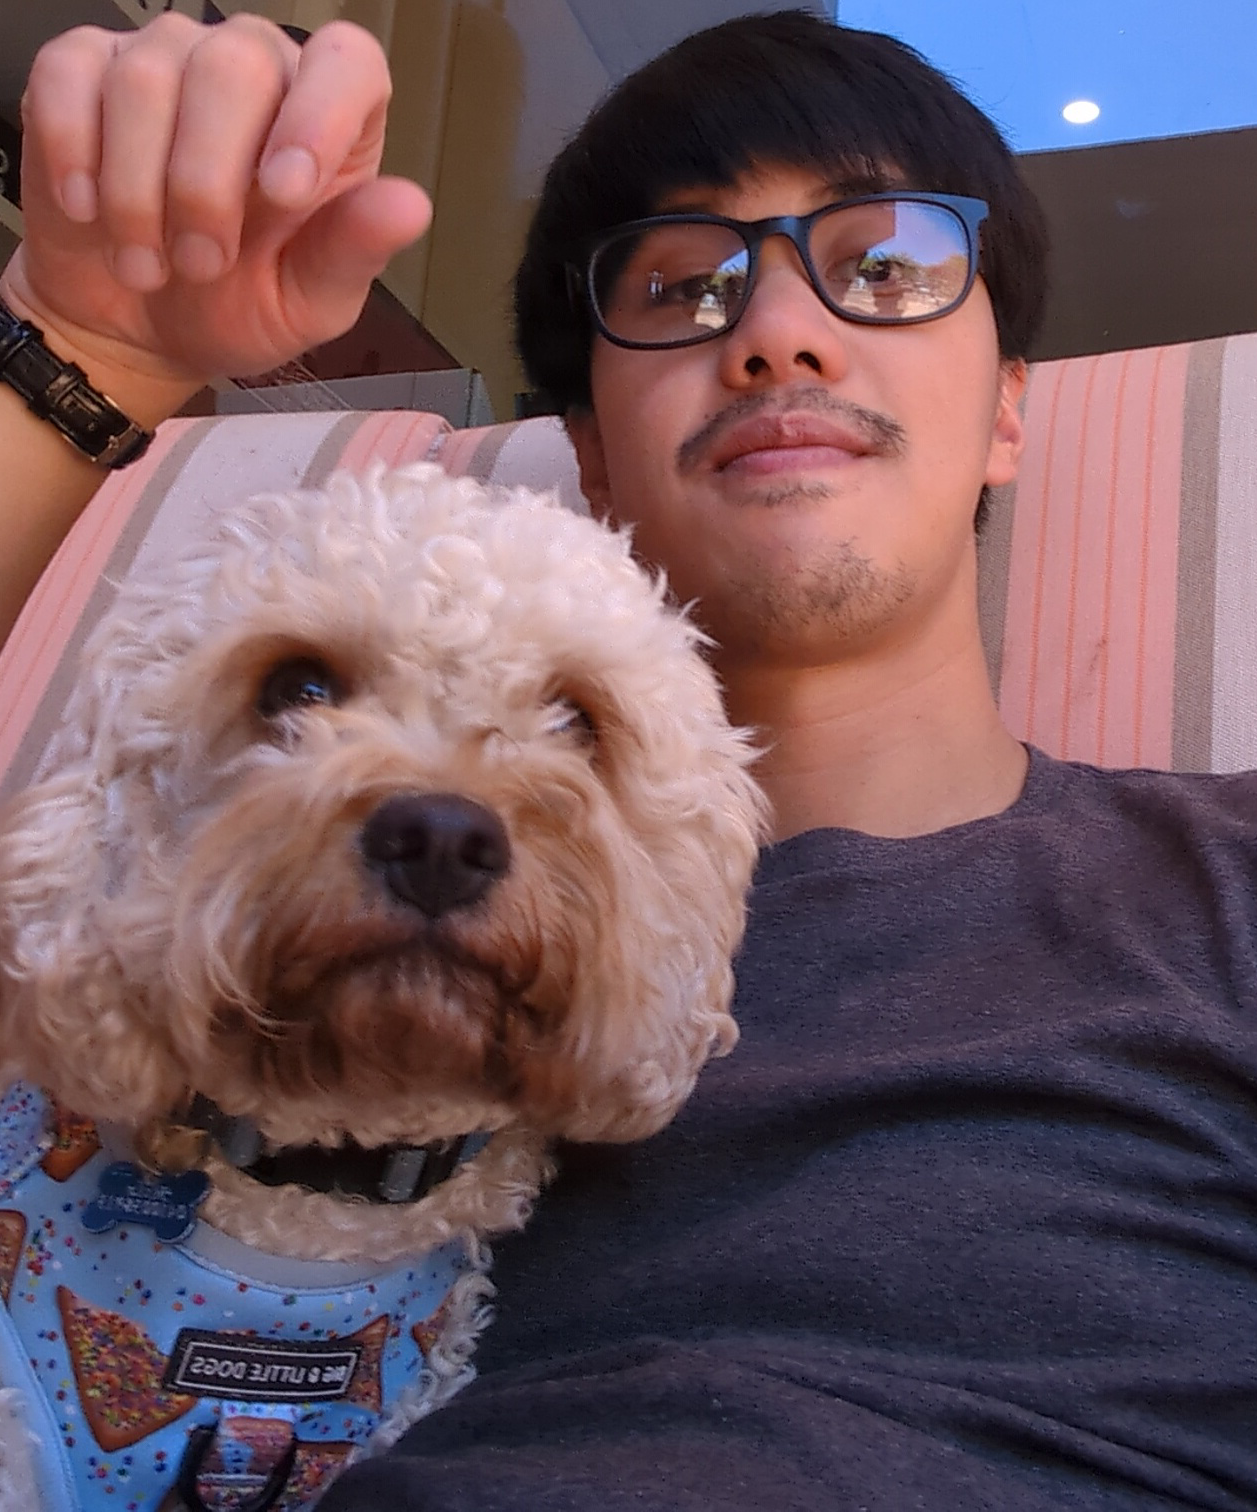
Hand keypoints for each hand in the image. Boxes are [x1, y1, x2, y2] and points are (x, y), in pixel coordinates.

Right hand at [2, 12, 431, 408]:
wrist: (137, 329)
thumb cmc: (235, 306)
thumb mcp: (308, 302)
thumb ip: (354, 251)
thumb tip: (411, 206)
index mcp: (328, 118)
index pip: (346, 62)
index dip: (318, 114)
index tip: (284, 192)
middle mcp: (254, 67)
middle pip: (236, 64)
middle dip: (209, 182)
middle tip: (204, 265)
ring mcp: (166, 59)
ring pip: (148, 78)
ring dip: (140, 192)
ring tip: (149, 266)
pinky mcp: (84, 69)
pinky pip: (71, 75)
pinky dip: (76, 153)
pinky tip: (88, 210)